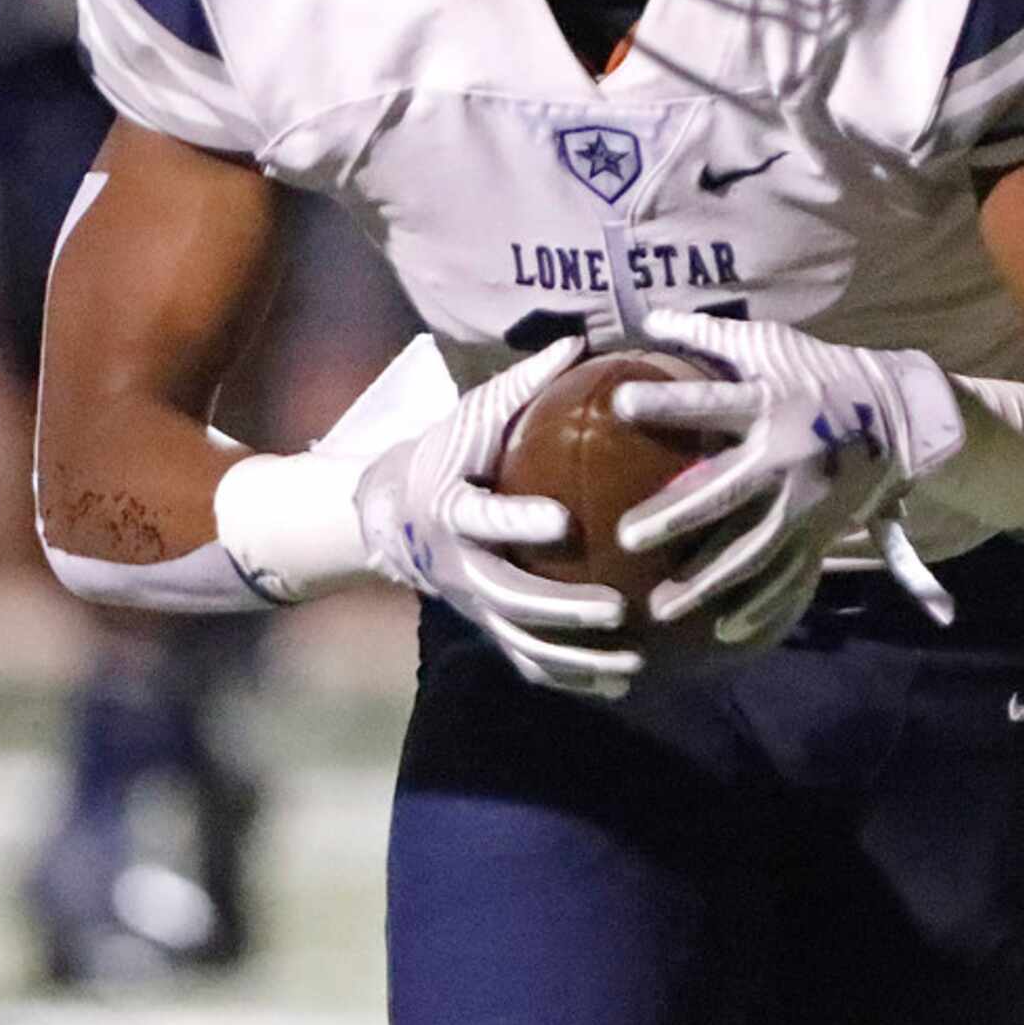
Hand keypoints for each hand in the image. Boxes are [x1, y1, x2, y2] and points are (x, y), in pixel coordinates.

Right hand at [354, 338, 641, 698]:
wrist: (390, 510)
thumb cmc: (447, 450)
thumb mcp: (474, 413)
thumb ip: (524, 384)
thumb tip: (579, 342)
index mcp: (450, 506)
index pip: (484, 519)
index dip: (519, 523)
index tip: (564, 521)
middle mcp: (457, 563)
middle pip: (506, 594)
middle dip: (560, 607)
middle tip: (616, 609)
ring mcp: (470, 602)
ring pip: (520, 639)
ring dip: (574, 656)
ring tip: (633, 661)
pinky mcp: (485, 624)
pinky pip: (526, 659)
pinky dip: (569, 677)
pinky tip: (621, 682)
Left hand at [613, 309, 965, 647]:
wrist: (897, 417)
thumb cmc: (817, 372)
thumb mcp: (769, 344)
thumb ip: (707, 335)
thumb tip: (647, 319)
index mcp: (770, 404)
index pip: (709, 400)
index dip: (666, 401)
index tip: (619, 403)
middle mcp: (785, 456)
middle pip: (723, 491)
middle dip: (675, 517)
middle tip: (628, 537)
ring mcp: (804, 503)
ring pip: (751, 549)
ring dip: (705, 581)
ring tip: (661, 607)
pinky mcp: (821, 532)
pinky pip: (788, 576)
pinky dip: (759, 607)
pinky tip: (723, 631)